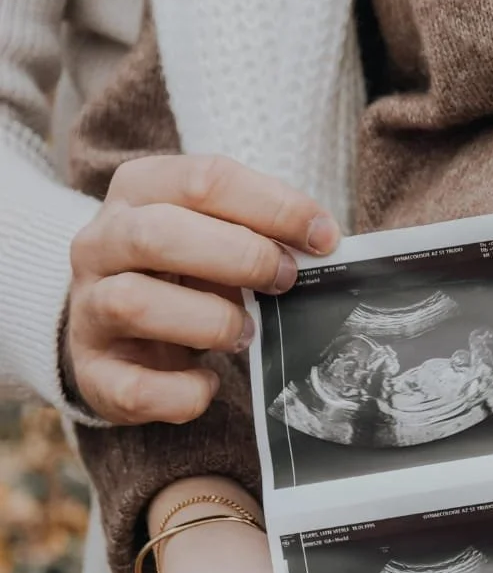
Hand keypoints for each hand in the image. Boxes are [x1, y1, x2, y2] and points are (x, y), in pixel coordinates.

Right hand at [68, 154, 339, 423]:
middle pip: (159, 234)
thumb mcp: (211, 237)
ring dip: (210, 321)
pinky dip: (183, 392)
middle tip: (284, 280)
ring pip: (135, 304)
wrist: (112, 332)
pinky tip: (208, 384)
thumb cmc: (180, 276)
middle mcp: (100, 245)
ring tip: (246, 333)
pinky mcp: (94, 374)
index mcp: (137, 193)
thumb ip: (256, 234)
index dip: (274, 207)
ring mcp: (88, 310)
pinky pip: (135, 388)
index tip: (324, 238)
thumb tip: (322, 244)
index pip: (204, 180)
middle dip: (240, 257)